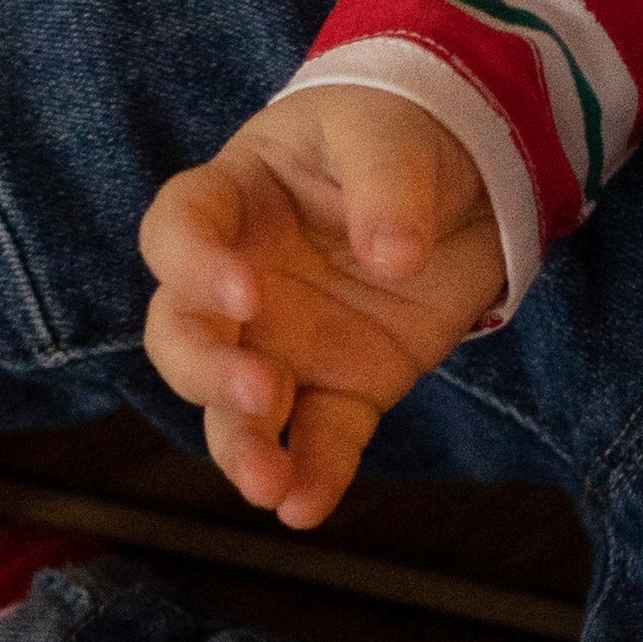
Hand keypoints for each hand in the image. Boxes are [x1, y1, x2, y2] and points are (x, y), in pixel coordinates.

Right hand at [139, 90, 501, 529]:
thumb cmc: (397, 132)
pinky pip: (319, 439)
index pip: (177, 232)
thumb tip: (394, 257)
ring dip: (240, 446)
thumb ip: (388, 185)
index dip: (193, 266)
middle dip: (207, 372)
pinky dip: (312, 476)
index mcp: (234, 200)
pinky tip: (307, 509)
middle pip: (183, 335)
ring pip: (233, 407)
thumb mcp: (392, 132)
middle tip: (258, 391)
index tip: (245, 292)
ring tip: (266, 484)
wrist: (465, 172)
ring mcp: (287, 343)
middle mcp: (242, 284)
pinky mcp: (346, 385)